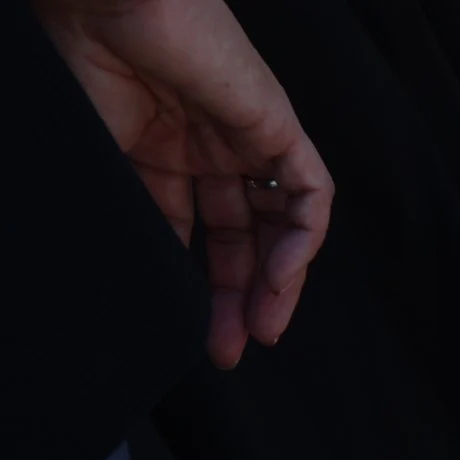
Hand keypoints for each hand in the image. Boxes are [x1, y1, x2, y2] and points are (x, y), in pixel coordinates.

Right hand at [35, 0, 332, 367]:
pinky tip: (279, 281)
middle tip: (235, 349)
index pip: (196, 234)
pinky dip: (302, 242)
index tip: (203, 341)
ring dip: (278, 283)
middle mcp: (208, 146)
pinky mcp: (277, 123)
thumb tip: (120, 291)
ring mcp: (245, 135)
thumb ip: (124, 223)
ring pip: (282, 223)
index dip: (201, 289)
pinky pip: (309, 195)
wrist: (97, 1)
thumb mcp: (97, 166)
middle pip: (243, 238)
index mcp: (158, 150)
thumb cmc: (75, 64)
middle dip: (241, 297)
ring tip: (262, 329)